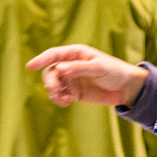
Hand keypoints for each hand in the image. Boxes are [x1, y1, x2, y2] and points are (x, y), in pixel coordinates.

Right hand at [26, 44, 147, 107]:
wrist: (126, 88)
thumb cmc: (115, 71)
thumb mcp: (99, 67)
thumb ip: (79, 68)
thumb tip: (59, 68)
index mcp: (75, 54)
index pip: (54, 55)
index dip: (41, 59)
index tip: (30, 66)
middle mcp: (70, 65)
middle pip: (51, 72)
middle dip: (50, 81)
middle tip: (55, 90)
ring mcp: (72, 80)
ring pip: (54, 85)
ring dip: (54, 92)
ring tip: (62, 99)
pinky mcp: (74, 93)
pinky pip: (61, 96)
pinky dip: (60, 99)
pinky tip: (66, 103)